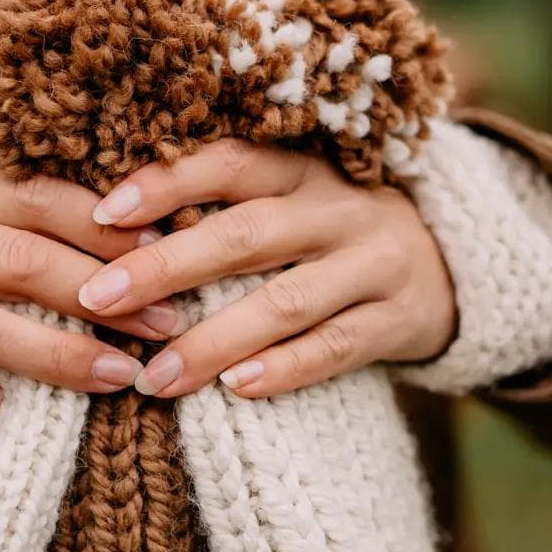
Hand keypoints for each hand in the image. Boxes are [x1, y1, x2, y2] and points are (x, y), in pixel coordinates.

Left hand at [73, 139, 456, 398]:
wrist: (453, 265)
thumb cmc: (332, 233)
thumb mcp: (293, 200)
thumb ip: (225, 206)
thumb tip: (109, 229)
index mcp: (302, 169)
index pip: (229, 162)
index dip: (166, 183)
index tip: (103, 213)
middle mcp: (338, 210)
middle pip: (246, 234)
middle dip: (166, 266)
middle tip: (98, 298)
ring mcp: (373, 266)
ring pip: (286, 301)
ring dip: (214, 340)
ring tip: (155, 377)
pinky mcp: (398, 321)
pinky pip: (336, 348)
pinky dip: (285, 368)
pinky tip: (235, 389)